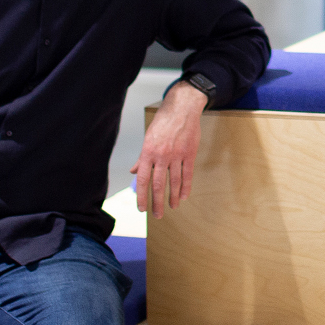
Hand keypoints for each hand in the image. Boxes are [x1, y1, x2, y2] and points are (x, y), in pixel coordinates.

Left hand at [134, 80, 205, 210]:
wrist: (182, 109)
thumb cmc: (163, 122)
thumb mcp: (148, 138)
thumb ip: (142, 157)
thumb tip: (134, 171)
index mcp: (148, 152)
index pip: (143, 179)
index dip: (142, 196)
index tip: (142, 209)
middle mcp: (161, 155)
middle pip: (158, 184)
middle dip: (157, 202)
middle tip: (157, 215)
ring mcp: (177, 155)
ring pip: (174, 182)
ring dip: (173, 197)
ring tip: (172, 208)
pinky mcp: (189, 153)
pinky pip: (188, 174)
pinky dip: (186, 187)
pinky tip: (184, 196)